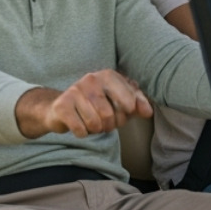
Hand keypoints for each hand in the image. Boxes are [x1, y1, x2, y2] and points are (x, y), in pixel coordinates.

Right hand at [17, 69, 152, 138]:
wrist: (62, 108)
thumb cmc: (97, 104)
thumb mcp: (120, 100)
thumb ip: (138, 103)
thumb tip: (148, 112)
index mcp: (108, 75)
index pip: (129, 102)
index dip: (127, 114)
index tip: (122, 112)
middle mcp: (91, 79)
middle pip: (109, 116)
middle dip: (109, 125)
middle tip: (104, 121)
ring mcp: (75, 91)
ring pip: (95, 124)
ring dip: (95, 129)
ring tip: (91, 122)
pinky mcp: (62, 106)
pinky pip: (80, 130)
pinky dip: (83, 133)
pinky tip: (79, 125)